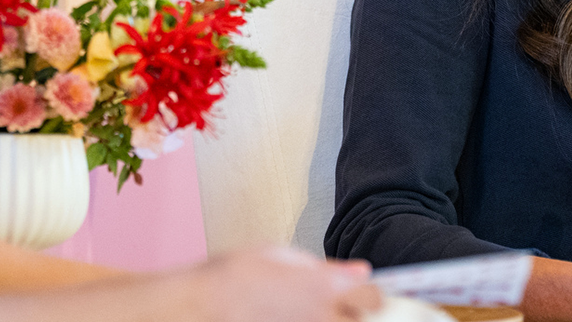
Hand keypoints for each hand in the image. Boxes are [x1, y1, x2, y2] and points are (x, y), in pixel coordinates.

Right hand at [193, 246, 380, 321]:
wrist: (197, 308)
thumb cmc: (232, 278)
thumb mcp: (280, 256)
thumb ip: (325, 268)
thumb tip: (357, 273)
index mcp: (322, 286)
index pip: (374, 296)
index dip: (372, 295)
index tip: (365, 294)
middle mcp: (321, 317)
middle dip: (362, 317)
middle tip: (350, 312)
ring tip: (320, 315)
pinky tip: (301, 321)